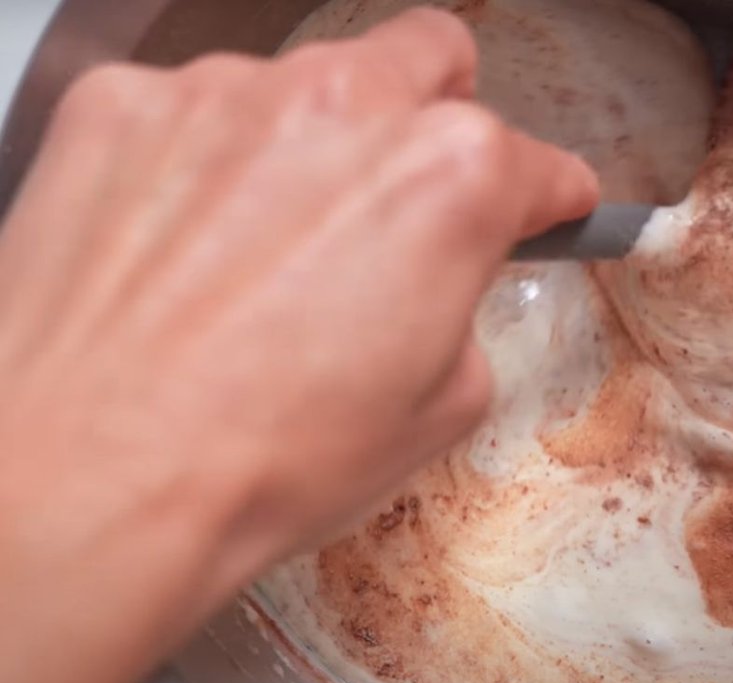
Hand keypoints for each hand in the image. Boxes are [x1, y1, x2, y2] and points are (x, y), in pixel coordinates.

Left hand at [0, 9, 595, 682]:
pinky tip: (187, 247)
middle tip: (412, 192)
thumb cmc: (266, 458)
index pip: (540, 162)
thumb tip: (443, 285)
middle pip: (432, 56)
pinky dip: (205, 162)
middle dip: (442, 113)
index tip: (540, 210)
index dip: (549, 200)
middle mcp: (345, 104)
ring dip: (312, 143)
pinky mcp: (121, 107)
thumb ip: (464, 308)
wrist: (90, 483)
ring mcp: (224, 92)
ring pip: (307, 81)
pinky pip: (191, 110)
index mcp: (451, 176)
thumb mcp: (441, 409)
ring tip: (269, 250)